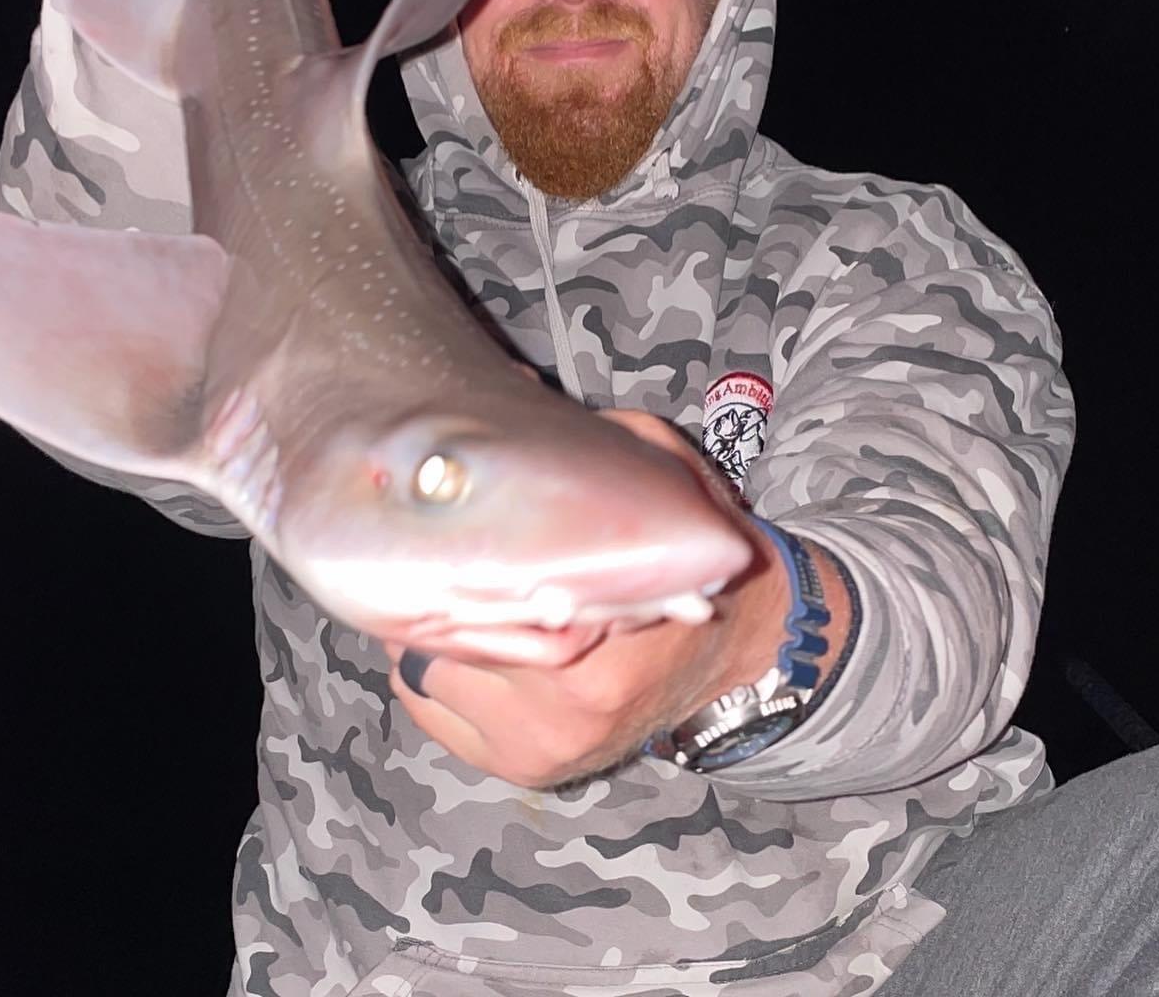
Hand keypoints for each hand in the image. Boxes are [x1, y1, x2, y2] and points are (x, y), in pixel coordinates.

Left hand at [385, 411, 790, 788]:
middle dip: (426, 591)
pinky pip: (435, 715)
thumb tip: (510, 388)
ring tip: (446, 590)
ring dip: (426, 632)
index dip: (443, 558)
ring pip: (425, 677)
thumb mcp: (667, 472)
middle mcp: (569, 711)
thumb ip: (603, 440)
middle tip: (416, 547)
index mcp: (601, 646)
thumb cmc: (693, 557)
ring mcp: (545, 749)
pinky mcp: (526, 769)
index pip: (479, 602)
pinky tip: (456, 637)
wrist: (742, 653)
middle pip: (441, 641)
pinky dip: (433, 675)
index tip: (425, 526)